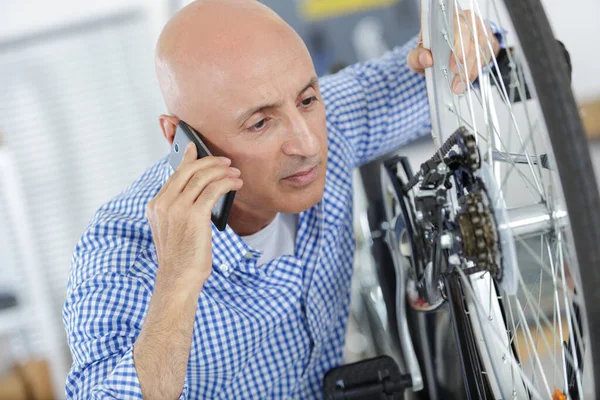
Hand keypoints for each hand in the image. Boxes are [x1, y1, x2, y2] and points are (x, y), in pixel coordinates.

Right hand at [146, 142, 242, 293]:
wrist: (177, 279)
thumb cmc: (180, 257)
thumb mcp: (173, 229)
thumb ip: (179, 208)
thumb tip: (200, 189)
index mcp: (155, 205)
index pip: (174, 174)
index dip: (188, 159)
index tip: (196, 148)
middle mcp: (163, 203)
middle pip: (189, 170)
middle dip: (210, 162)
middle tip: (226, 162)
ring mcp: (177, 208)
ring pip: (202, 177)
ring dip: (222, 172)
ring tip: (235, 173)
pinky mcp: (194, 215)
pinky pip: (213, 190)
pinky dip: (227, 183)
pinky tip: (236, 184)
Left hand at [407, 10, 500, 93]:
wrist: (445, 52)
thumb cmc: (432, 51)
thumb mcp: (420, 54)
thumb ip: (417, 57)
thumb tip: (426, 59)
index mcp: (447, 18)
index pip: (456, 27)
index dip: (456, 46)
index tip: (452, 66)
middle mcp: (465, 20)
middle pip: (471, 37)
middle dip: (465, 60)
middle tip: (457, 76)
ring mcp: (479, 29)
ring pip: (480, 48)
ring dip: (471, 68)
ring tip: (461, 84)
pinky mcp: (488, 40)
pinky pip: (487, 54)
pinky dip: (477, 69)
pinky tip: (468, 78)